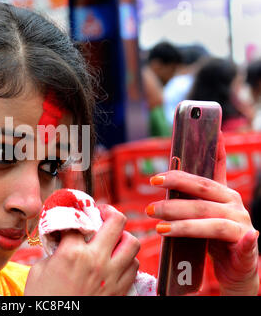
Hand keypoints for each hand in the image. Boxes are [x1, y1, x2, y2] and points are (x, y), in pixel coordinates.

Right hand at [24, 204, 139, 295]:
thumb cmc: (43, 299)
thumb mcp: (39, 270)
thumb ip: (54, 250)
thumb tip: (63, 239)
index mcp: (72, 253)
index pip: (79, 221)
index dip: (74, 214)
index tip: (73, 214)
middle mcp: (96, 261)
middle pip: (117, 222)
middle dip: (109, 212)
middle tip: (102, 214)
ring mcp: (111, 277)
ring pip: (133, 243)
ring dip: (123, 236)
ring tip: (113, 238)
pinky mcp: (119, 291)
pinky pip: (134, 267)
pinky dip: (128, 259)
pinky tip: (116, 260)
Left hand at [146, 133, 258, 294]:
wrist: (236, 270)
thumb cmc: (214, 240)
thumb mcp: (200, 216)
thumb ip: (189, 199)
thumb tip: (166, 179)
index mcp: (222, 194)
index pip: (215, 166)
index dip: (214, 147)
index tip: (208, 127)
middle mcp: (233, 204)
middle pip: (202, 191)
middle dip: (174, 190)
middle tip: (151, 194)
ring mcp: (242, 224)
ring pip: (210, 218)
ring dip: (183, 223)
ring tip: (158, 226)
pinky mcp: (247, 247)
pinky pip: (245, 242)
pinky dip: (245, 240)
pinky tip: (245, 237)